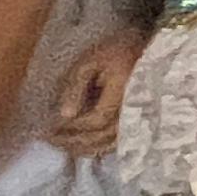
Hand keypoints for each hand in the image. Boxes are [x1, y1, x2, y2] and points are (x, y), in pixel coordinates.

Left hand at [47, 31, 142, 156]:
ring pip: (111, 143)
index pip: (96, 119)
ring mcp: (140, 117)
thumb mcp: (90, 62)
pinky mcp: (140, 121)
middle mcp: (134, 109)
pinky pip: (118, 141)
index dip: (72, 127)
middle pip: (103, 136)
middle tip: (51, 140)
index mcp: (122, 92)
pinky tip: (84, 146)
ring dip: (85, 148)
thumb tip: (64, 116)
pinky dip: (99, 147)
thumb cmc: (115, 51)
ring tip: (64, 146)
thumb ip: (76, 87)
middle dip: (74, 141)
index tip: (49, 129)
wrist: (147, 47)